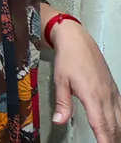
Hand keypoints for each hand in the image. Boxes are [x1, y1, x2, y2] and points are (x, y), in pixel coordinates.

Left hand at [53, 19, 120, 139]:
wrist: (78, 40)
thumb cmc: (68, 59)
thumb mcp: (60, 81)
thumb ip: (62, 103)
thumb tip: (59, 120)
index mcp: (92, 96)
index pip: (101, 125)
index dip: (104, 140)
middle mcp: (105, 96)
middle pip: (113, 126)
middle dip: (112, 139)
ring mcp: (112, 93)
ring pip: (120, 119)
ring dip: (117, 132)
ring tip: (113, 140)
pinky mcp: (113, 89)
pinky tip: (120, 126)